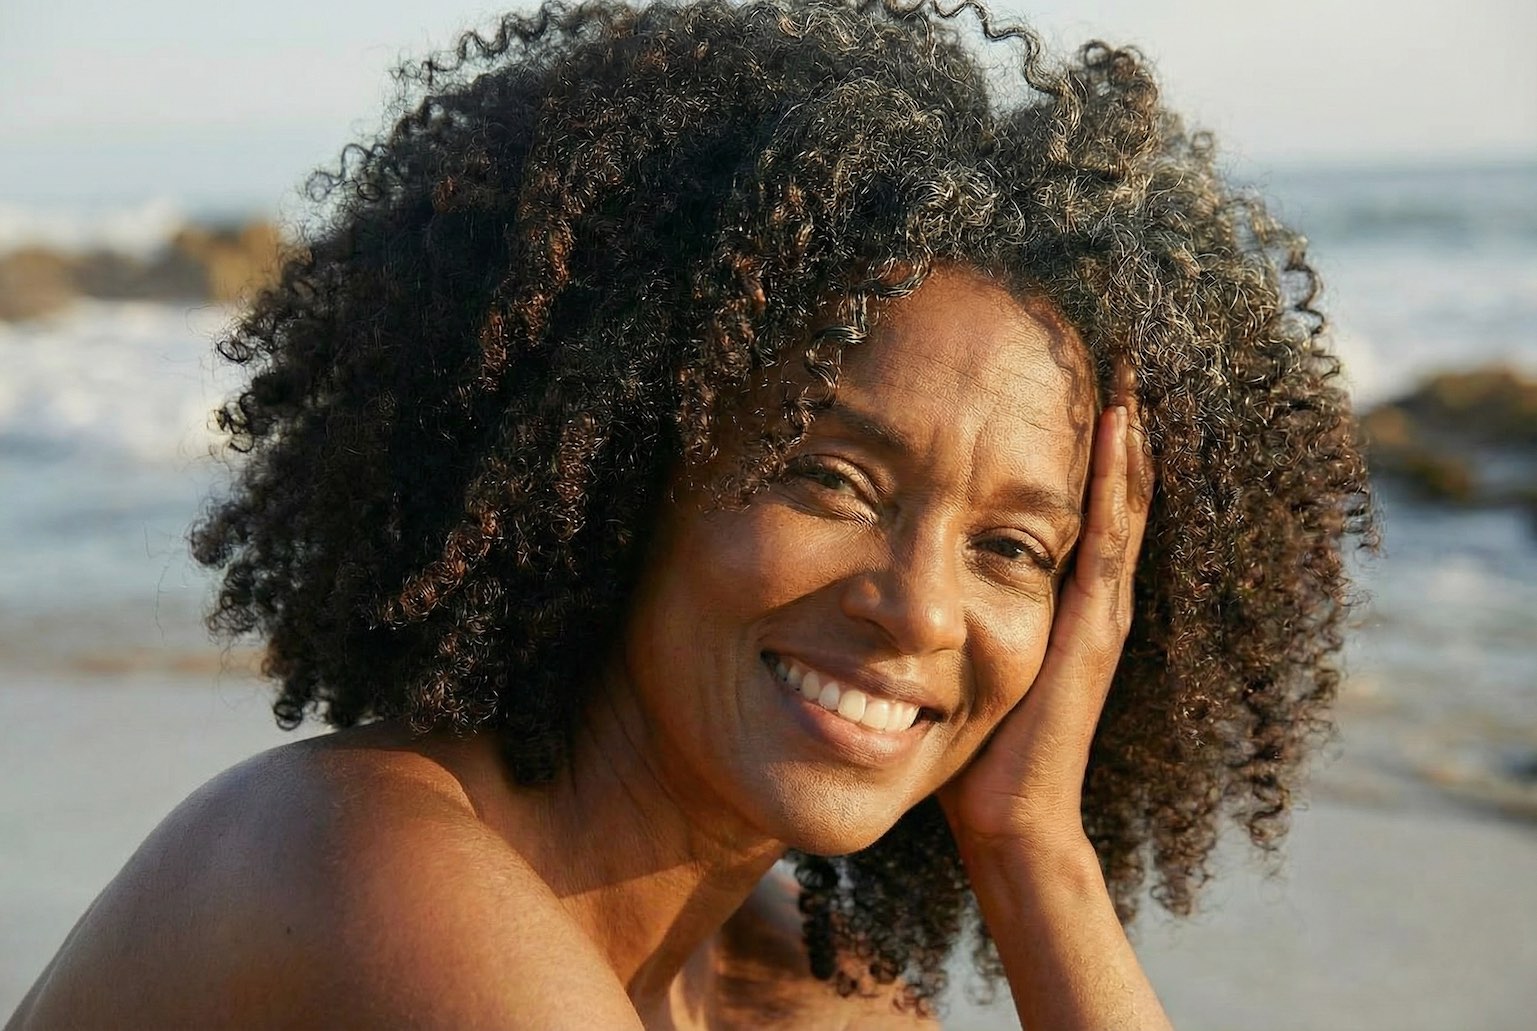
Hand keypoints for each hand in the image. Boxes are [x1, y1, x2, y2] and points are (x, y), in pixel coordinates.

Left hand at [938, 369, 1152, 854]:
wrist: (1006, 817)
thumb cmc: (963, 744)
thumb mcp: (947, 656)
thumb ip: (933, 608)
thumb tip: (873, 571)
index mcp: (1052, 596)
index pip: (1071, 500)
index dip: (1072, 441)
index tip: (1058, 375)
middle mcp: (1088, 594)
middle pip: (1108, 489)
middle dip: (1107, 421)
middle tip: (1107, 348)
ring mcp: (1097, 608)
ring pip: (1118, 501)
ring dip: (1121, 433)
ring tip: (1121, 366)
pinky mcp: (1094, 627)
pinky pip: (1110, 535)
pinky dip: (1117, 479)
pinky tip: (1119, 426)